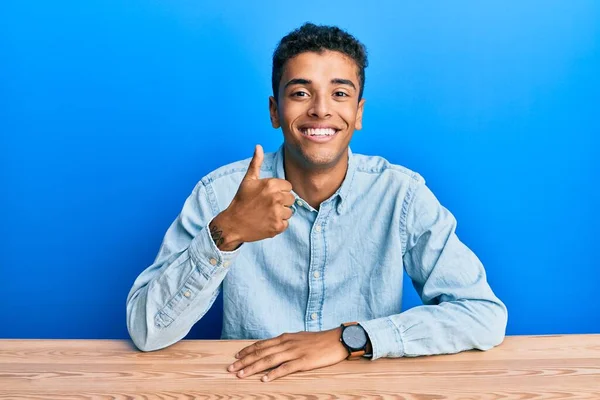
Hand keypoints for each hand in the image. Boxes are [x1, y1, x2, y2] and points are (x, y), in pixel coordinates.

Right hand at [210, 145, 294, 250]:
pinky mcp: (277, 226)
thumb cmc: (241, 201)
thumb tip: (258, 146)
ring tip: (266, 214)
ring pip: (289, 212)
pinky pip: (286, 224)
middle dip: (281, 202)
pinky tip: (267, 222)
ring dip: (280, 214)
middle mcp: (276, 197)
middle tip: (267, 206)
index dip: (279, 191)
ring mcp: (277, 212)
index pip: (288, 187)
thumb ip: (256, 163)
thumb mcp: (248, 180)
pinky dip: (278, 225)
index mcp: (271, 184)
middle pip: (291, 199)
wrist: (233, 224)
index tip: (268, 196)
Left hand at [227, 327, 348, 381]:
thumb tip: (274, 347)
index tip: (236, 356)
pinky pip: (285, 368)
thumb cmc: (319, 341)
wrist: (337, 339)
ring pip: (269, 360)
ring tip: (241, 374)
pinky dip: (274, 374)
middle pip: (261, 352)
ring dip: (253, 368)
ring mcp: (294, 352)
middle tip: (230, 368)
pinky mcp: (303, 361)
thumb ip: (286, 343)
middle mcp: (287, 343)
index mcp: (285, 337)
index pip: (261, 344)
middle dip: (244, 361)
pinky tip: (264, 379)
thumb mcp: (299, 338)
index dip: (247, 351)